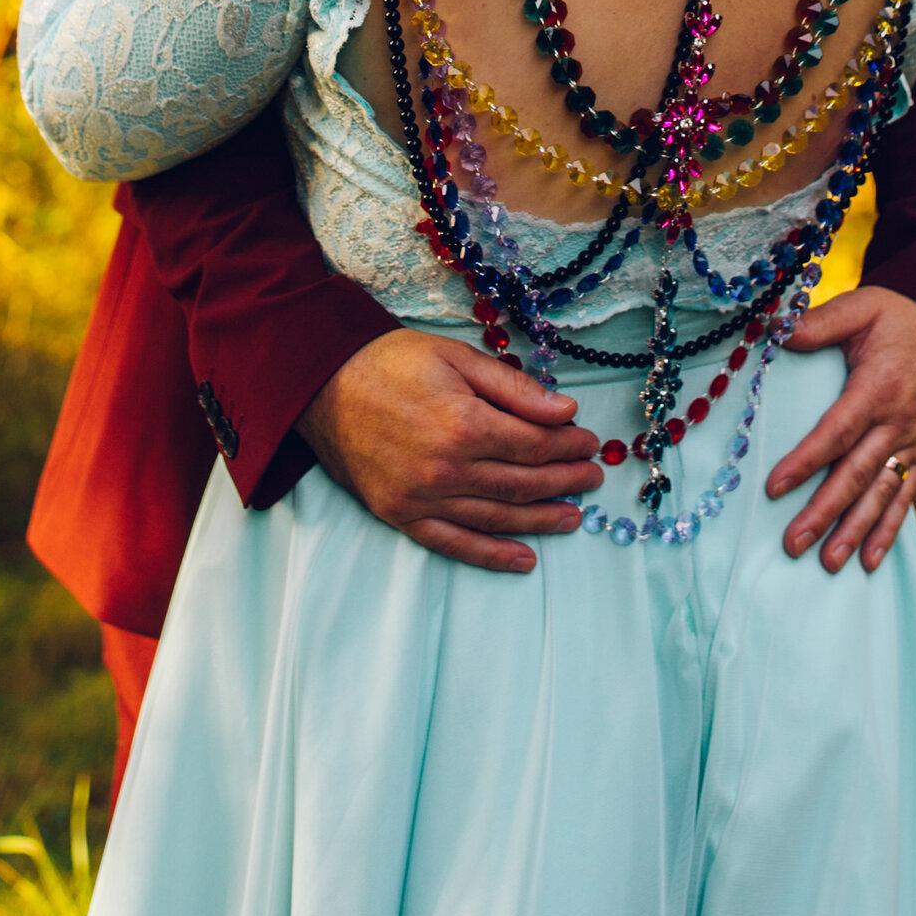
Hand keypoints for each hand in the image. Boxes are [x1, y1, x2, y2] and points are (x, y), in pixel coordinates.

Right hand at [300, 331, 602, 572]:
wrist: (323, 385)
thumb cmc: (392, 363)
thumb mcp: (458, 357)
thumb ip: (514, 388)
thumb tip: (565, 410)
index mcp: (464, 424)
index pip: (534, 445)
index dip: (568, 446)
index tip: (590, 442)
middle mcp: (446, 469)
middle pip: (523, 483)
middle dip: (565, 481)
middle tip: (592, 479)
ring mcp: (422, 498)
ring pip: (497, 517)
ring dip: (541, 519)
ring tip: (573, 517)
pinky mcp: (401, 515)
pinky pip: (455, 543)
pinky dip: (492, 554)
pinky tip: (524, 559)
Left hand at [769, 285, 915, 573]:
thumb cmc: (895, 314)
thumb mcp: (859, 306)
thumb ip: (819, 323)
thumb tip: (776, 331)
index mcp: (879, 386)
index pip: (837, 432)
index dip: (807, 461)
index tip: (775, 488)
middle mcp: (900, 421)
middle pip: (856, 474)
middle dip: (824, 513)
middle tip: (793, 544)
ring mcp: (914, 440)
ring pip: (881, 494)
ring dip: (855, 531)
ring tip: (828, 563)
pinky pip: (905, 496)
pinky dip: (888, 530)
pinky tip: (869, 560)